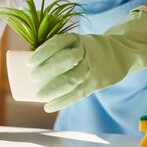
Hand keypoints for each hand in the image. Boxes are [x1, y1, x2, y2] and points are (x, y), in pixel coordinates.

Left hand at [28, 6, 146, 112]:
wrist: (120, 53)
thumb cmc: (85, 50)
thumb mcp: (74, 43)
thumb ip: (56, 53)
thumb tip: (25, 68)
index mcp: (76, 39)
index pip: (58, 43)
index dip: (43, 53)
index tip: (29, 63)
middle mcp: (85, 52)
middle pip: (66, 61)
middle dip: (47, 70)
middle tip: (32, 78)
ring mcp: (92, 67)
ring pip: (73, 79)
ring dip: (54, 89)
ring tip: (39, 96)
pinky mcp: (96, 82)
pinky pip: (79, 93)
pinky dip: (62, 101)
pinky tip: (49, 107)